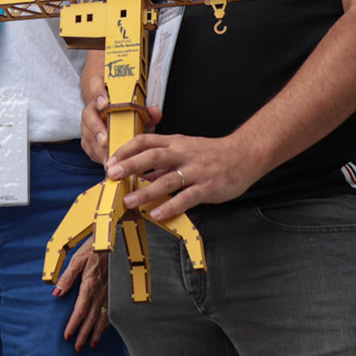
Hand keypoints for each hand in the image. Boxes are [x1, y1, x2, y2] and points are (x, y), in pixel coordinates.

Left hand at [55, 241, 112, 349]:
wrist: (116, 241)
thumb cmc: (95, 248)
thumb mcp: (78, 259)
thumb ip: (67, 277)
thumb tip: (56, 292)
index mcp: (89, 285)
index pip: (79, 311)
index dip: (73, 325)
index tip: (67, 336)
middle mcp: (101, 293)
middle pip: (91, 319)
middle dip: (83, 334)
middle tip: (78, 348)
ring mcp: (111, 293)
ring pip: (103, 318)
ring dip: (96, 332)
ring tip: (92, 344)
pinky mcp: (116, 291)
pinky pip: (112, 311)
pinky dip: (108, 323)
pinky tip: (105, 329)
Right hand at [79, 91, 162, 165]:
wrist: (110, 111)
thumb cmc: (125, 111)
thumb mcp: (137, 109)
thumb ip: (147, 111)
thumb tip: (156, 113)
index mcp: (102, 95)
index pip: (96, 89)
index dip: (99, 96)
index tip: (104, 103)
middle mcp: (92, 109)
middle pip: (88, 116)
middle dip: (96, 129)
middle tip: (105, 140)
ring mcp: (87, 125)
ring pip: (87, 134)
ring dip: (97, 147)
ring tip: (108, 159)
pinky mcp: (87, 140)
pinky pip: (89, 148)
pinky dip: (98, 156)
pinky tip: (107, 164)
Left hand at [106, 132, 256, 224]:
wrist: (244, 155)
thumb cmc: (212, 153)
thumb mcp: (185, 148)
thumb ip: (163, 159)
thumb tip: (137, 170)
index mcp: (175, 143)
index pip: (146, 141)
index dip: (127, 150)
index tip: (111, 160)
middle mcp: (183, 155)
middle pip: (152, 157)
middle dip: (130, 166)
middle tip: (113, 176)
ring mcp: (195, 171)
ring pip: (167, 180)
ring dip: (146, 192)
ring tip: (129, 201)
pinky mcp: (207, 187)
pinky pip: (186, 198)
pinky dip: (170, 206)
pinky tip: (157, 214)